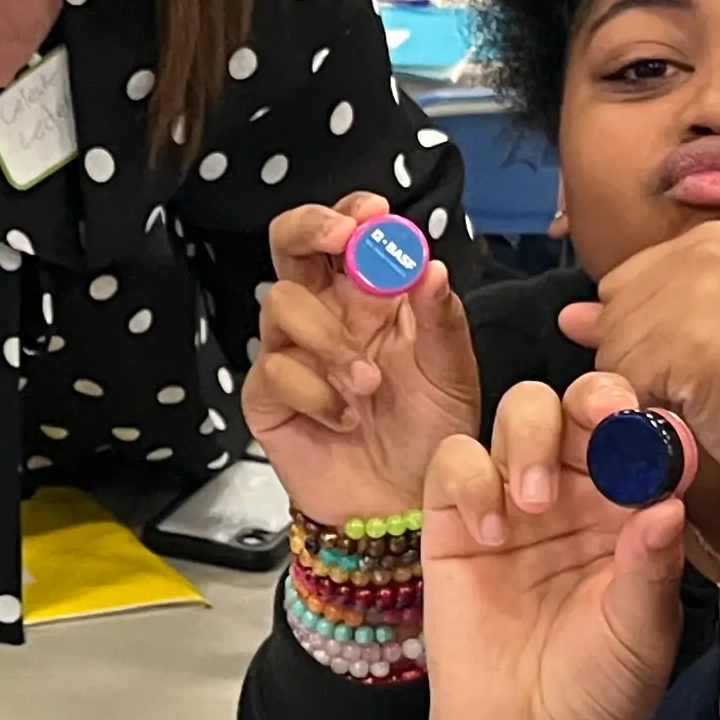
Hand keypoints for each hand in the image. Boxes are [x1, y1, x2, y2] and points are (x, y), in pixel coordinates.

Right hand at [241, 195, 482, 525]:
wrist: (404, 505)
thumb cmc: (429, 434)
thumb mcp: (451, 374)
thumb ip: (440, 320)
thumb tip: (429, 265)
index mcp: (370, 297)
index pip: (346, 233)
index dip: (351, 213)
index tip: (373, 214)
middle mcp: (325, 315)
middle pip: (288, 243)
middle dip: (310, 228)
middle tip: (341, 240)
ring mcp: (291, 353)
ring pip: (280, 303)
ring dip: (330, 339)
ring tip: (368, 384)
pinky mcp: (267, 396)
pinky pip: (275, 370)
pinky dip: (316, 394)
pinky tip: (345, 419)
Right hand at [414, 372, 689, 719]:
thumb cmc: (598, 690)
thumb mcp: (641, 633)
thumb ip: (651, 567)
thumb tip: (668, 504)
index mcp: (633, 510)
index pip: (642, 435)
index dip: (646, 419)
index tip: (648, 431)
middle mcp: (579, 492)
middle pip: (580, 405)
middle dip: (591, 401)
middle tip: (599, 424)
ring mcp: (514, 500)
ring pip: (520, 414)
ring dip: (531, 437)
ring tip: (536, 502)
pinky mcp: (453, 520)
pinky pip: (456, 461)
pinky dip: (471, 477)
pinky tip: (490, 530)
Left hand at [558, 220, 719, 476]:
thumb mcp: (709, 332)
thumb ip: (636, 317)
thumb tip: (570, 318)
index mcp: (710, 240)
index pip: (622, 286)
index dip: (646, 333)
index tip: (695, 356)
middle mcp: (699, 252)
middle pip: (613, 317)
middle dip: (640, 359)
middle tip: (704, 379)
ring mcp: (691, 292)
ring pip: (612, 353)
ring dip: (644, 389)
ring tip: (704, 393)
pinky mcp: (683, 340)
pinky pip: (625, 385)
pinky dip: (649, 412)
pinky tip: (695, 412)